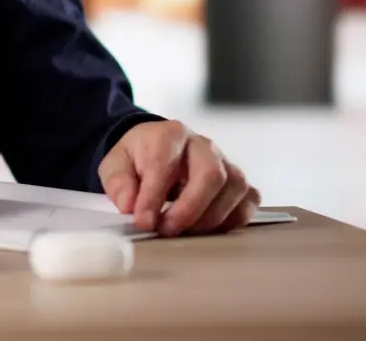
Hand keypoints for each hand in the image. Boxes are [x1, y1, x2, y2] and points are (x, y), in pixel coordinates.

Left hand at [98, 120, 259, 236]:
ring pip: (234, 188)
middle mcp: (202, 145)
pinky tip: (211, 229)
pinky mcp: (237, 182)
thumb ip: (119, 183)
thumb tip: (129, 205)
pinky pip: (249, 200)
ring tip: (186, 231)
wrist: (155, 148)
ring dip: (211, 217)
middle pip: (211, 174)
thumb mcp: (116, 165)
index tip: (143, 221)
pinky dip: (234, 219)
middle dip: (190, 209)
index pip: (165, 162)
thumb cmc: (137, 158)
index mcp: (169, 135)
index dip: (154, 195)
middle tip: (168, 229)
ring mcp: (225, 162)